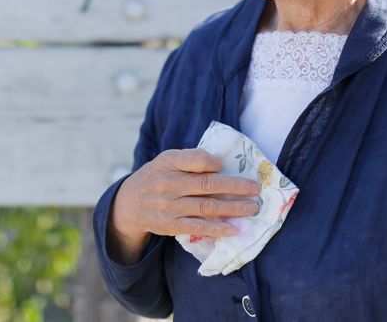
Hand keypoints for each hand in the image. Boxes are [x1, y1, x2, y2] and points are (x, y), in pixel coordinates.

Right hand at [106, 148, 262, 264]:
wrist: (130, 203)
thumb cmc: (157, 176)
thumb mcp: (167, 160)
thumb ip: (190, 159)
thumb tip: (219, 163)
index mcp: (168, 162)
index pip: (195, 159)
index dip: (213, 163)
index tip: (225, 165)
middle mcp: (169, 184)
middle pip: (207, 185)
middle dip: (235, 187)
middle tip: (256, 188)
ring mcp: (170, 206)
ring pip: (206, 207)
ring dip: (232, 208)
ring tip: (251, 207)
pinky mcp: (171, 225)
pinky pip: (198, 227)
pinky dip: (217, 229)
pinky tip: (233, 229)